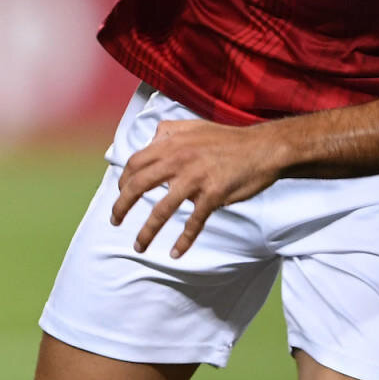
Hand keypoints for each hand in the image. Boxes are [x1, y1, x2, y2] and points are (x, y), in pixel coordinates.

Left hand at [111, 119, 282, 257]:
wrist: (264, 147)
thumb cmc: (228, 139)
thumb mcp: (193, 126)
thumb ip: (169, 131)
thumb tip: (152, 140)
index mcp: (171, 143)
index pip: (135, 163)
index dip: (123, 181)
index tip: (120, 194)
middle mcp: (178, 160)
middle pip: (138, 186)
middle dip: (121, 206)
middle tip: (114, 221)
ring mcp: (195, 178)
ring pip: (161, 210)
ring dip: (146, 232)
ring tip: (138, 246)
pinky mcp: (213, 195)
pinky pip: (193, 222)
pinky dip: (183, 241)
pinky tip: (175, 253)